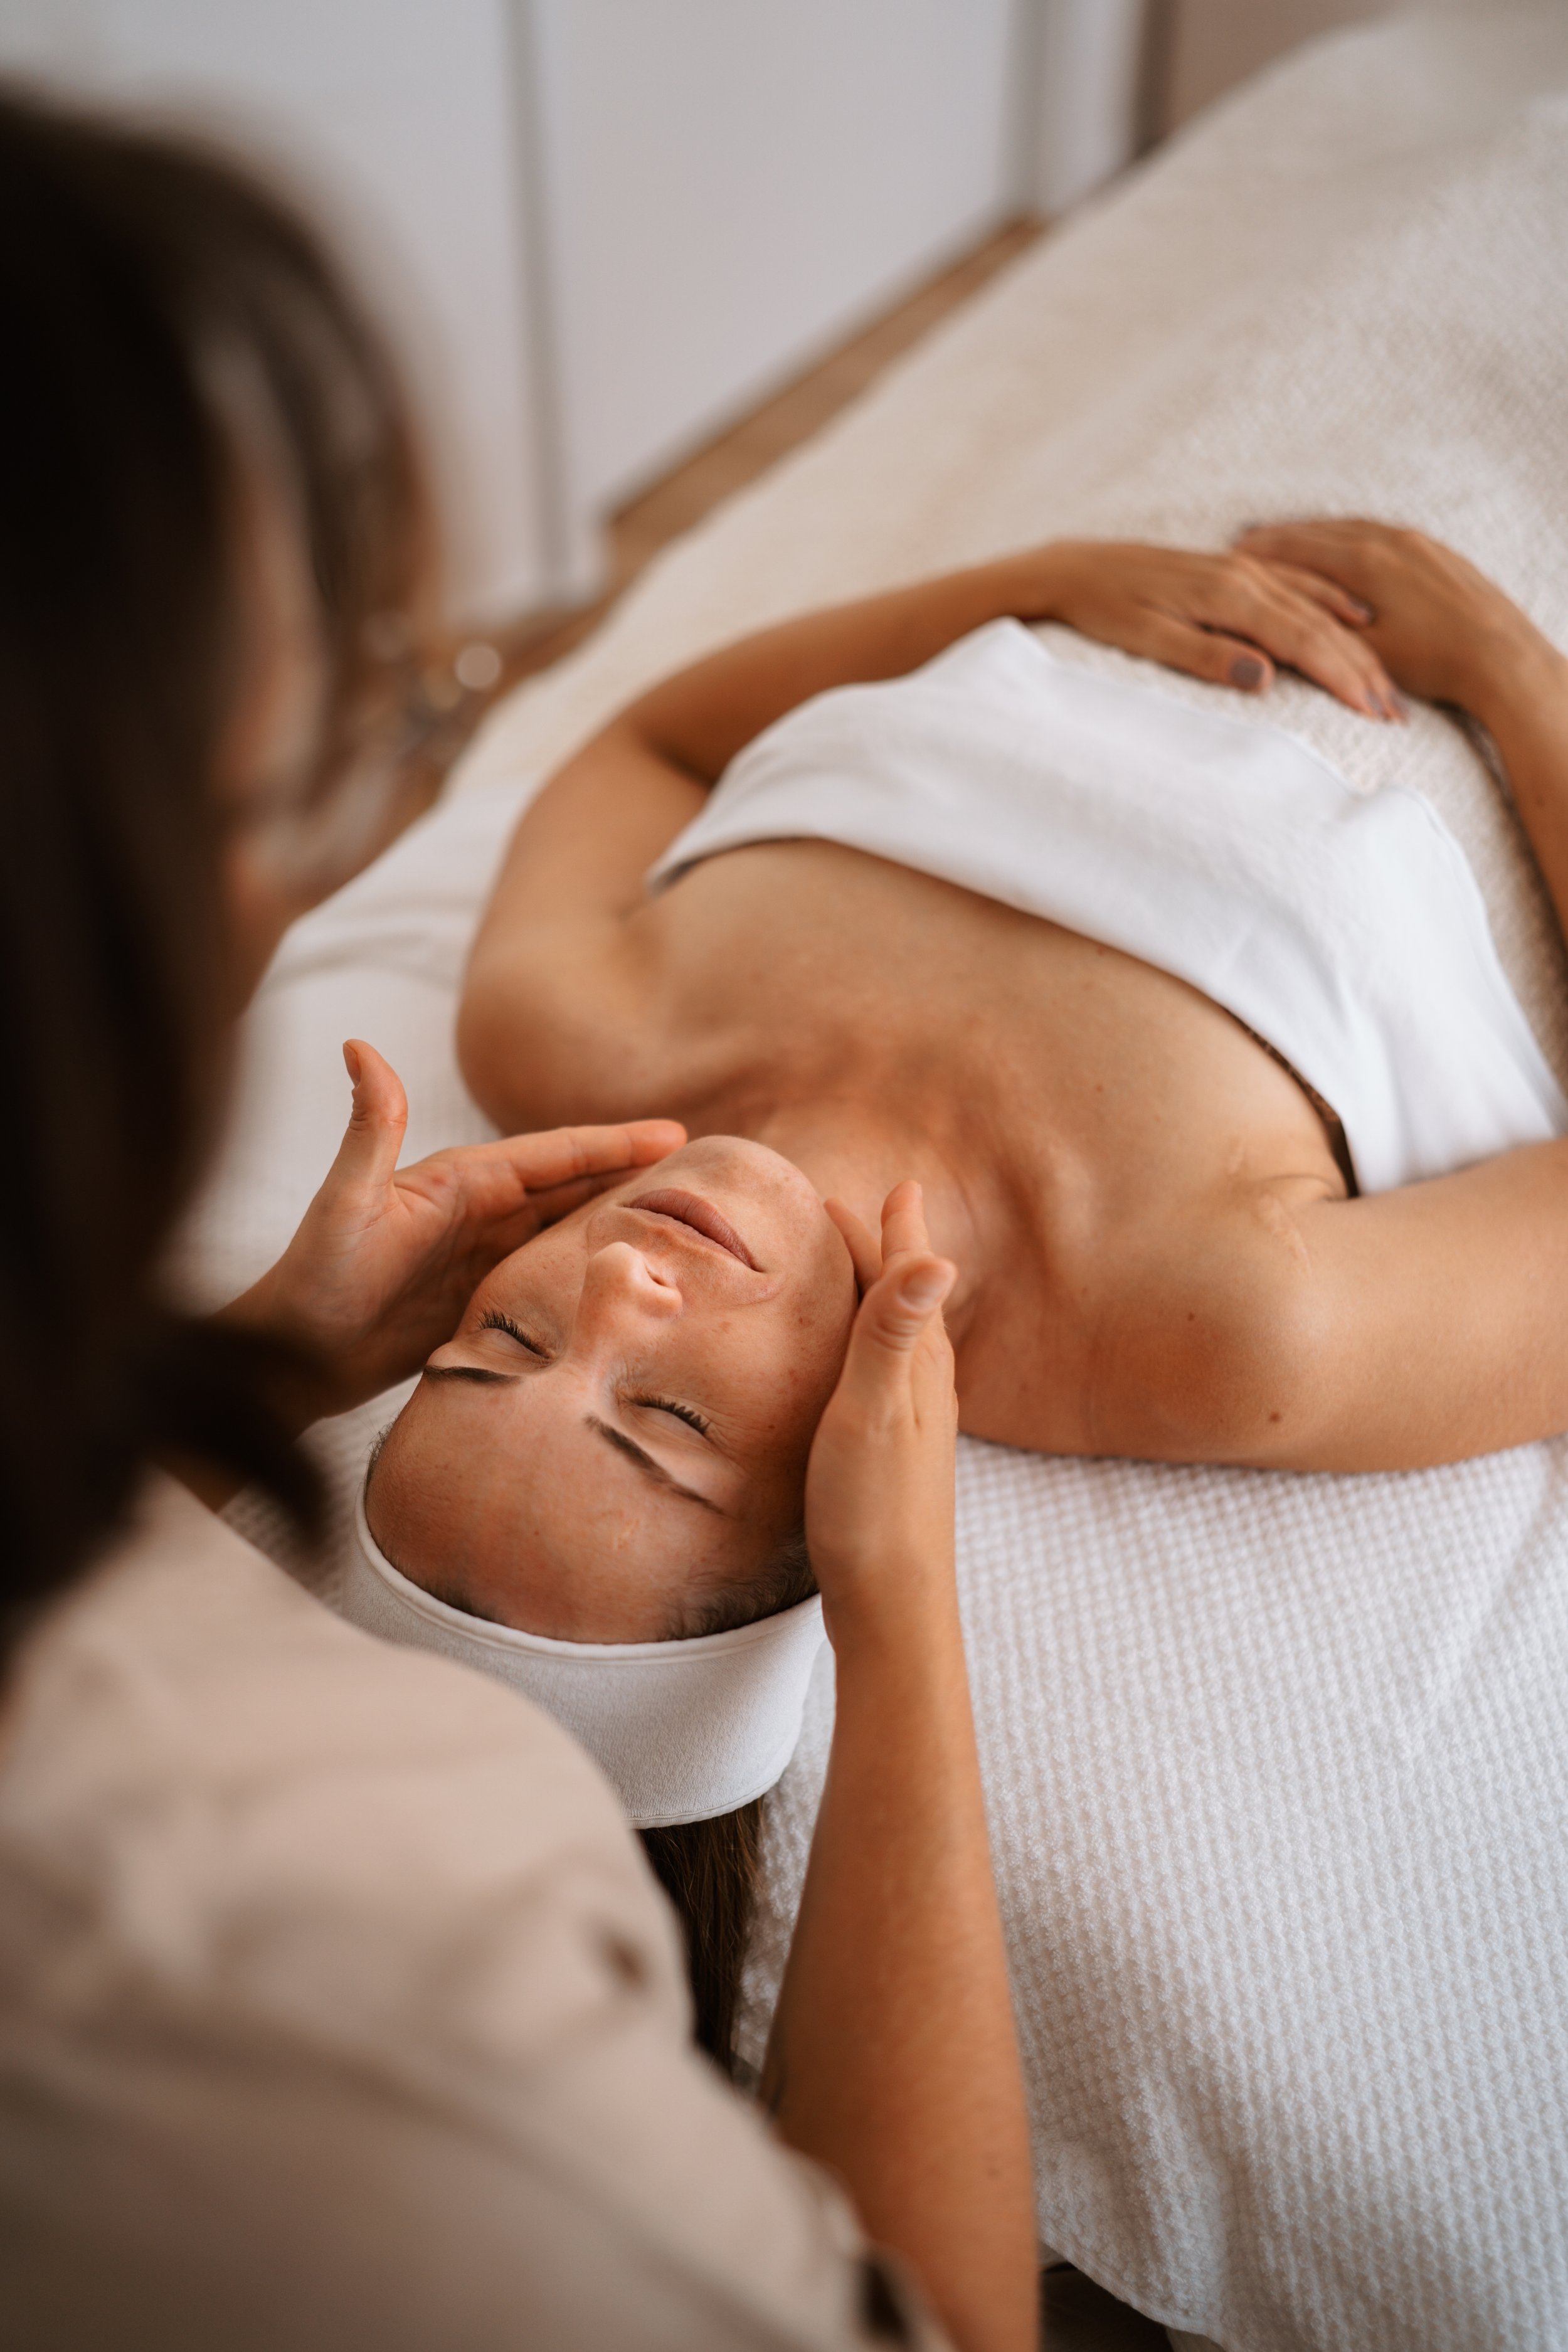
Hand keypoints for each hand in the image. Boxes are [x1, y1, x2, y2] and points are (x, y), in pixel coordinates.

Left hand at [223, 1039, 683, 1422]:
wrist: (290, 1358)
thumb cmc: (313, 1279)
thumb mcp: (346, 1203)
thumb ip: (370, 1129)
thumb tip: (358, 1045)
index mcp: (462, 1180)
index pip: (553, 1154)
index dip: (613, 1143)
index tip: (675, 1134)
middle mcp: (480, 1211)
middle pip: (574, 1185)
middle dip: (636, 1173)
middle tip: (705, 1170)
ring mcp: (484, 1255)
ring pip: (570, 1228)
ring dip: (622, 1219)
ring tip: (686, 1219)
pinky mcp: (484, 1298)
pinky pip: (553, 1276)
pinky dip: (594, 1268)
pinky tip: (629, 1277)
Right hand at [803, 1181, 958, 1643]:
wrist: (894, 1602)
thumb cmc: (875, 1509)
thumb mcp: (873, 1412)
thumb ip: (893, 1333)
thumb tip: (937, 1255)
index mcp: (920, 1362)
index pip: (903, 1272)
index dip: (889, 1227)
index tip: (890, 1184)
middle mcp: (927, 1381)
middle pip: (905, 1295)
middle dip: (887, 1248)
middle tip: (866, 1208)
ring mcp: (916, 1417)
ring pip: (899, 1333)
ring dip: (881, 1292)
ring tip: (862, 1269)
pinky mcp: (897, 1448)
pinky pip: (886, 1369)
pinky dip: (868, 1340)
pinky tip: (854, 1363)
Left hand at [1033, 538, 1401, 718]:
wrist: (1075, 568)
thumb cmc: (1104, 609)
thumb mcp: (1147, 639)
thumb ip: (1205, 657)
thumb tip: (1263, 678)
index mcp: (1226, 596)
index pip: (1299, 639)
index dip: (1338, 675)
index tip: (1369, 709)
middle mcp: (1243, 576)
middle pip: (1318, 623)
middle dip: (1359, 667)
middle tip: (1393, 710)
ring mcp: (1242, 569)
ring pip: (1314, 604)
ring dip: (1354, 641)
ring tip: (1385, 679)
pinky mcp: (1234, 570)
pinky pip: (1299, 584)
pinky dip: (1332, 603)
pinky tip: (1355, 617)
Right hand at [1233, 518, 1559, 722]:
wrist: (1503, 654)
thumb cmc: (1433, 660)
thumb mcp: (1367, 651)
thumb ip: (1320, 637)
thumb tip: (1274, 646)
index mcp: (1363, 563)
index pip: (1297, 549)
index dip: (1261, 552)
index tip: (1232, 552)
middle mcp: (1386, 541)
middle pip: (1320, 532)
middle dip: (1281, 537)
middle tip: (1247, 540)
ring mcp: (1414, 542)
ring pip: (1350, 529)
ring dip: (1315, 535)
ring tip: (1288, 542)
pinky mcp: (1434, 551)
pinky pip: (1378, 533)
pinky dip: (1349, 537)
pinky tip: (1344, 546)